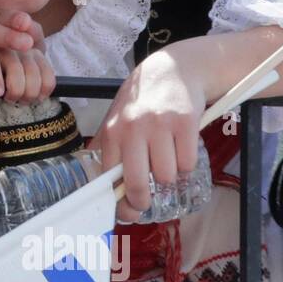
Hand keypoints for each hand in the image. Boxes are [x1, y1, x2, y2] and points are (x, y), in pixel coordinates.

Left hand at [90, 47, 206, 221]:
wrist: (173, 69)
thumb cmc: (142, 101)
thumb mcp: (116, 118)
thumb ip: (106, 148)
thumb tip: (95, 184)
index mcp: (113, 131)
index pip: (109, 177)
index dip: (118, 201)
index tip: (125, 212)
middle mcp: (133, 128)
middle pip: (137, 183)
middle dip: (142, 201)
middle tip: (147, 203)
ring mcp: (160, 125)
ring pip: (167, 177)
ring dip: (169, 178)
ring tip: (167, 162)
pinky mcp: (186, 123)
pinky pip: (187, 164)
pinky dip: (186, 166)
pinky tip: (181, 151)